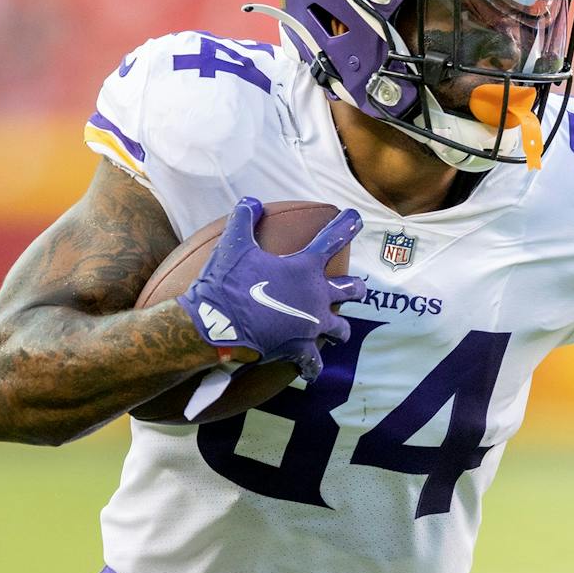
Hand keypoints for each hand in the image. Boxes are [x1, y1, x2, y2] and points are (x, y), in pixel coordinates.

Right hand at [176, 198, 366, 380]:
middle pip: (351, 289)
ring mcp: (311, 325)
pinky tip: (311, 371)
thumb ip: (244, 220)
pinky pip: (314, 363)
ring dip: (339, 329)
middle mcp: (317, 296)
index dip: (346, 226)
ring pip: (340, 329)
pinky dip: (313, 367)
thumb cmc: (226, 282)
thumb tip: (250, 201)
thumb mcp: (233, 244)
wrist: (216, 324)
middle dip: (357, 288)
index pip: (332, 239)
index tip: (356, 218)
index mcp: (305, 268)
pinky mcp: (299, 350)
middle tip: (358, 288)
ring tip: (337, 331)